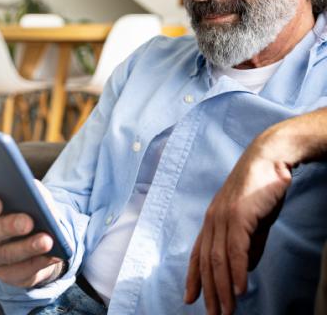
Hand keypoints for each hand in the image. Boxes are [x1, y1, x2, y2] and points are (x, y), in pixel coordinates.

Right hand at [0, 180, 64, 287]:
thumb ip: (32, 192)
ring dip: (28, 248)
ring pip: (6, 254)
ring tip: (47, 241)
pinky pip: (21, 272)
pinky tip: (51, 255)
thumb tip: (37, 197)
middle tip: (28, 223)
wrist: (44, 234)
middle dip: (9, 227)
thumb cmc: (34, 208)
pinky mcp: (8, 274)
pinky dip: (38, 262)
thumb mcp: (35, 195)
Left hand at [184, 133, 291, 314]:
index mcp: (212, 219)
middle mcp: (212, 218)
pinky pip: (236, 249)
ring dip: (223, 288)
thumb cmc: (262, 189)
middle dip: (209, 291)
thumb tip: (243, 269)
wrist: (269, 159)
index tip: (189, 298)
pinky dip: (237, 271)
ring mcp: (224, 216)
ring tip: (227, 311)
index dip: (192, 276)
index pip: (198, 253)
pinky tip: (239, 289)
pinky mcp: (239, 214)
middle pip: (207, 261)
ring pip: (219, 259)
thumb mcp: (253, 222)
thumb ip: (248, 245)